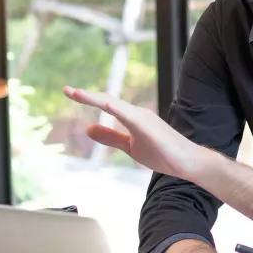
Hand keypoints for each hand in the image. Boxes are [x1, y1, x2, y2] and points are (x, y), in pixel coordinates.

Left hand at [64, 86, 206, 179]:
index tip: (69, 92)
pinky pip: (131, 116)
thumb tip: (88, 129)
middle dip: (86, 95)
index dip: (87, 97)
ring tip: (78, 93)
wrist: (187, 162)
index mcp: (132, 117)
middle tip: (66, 90)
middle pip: (107, 100)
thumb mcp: (130, 146)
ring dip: (96, 98)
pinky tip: (106, 105)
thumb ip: (110, 137)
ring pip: (116, 104)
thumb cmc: (163, 153)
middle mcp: (136, 113)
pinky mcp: (149, 127)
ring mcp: (143, 118)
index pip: (106, 103)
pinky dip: (118, 109)